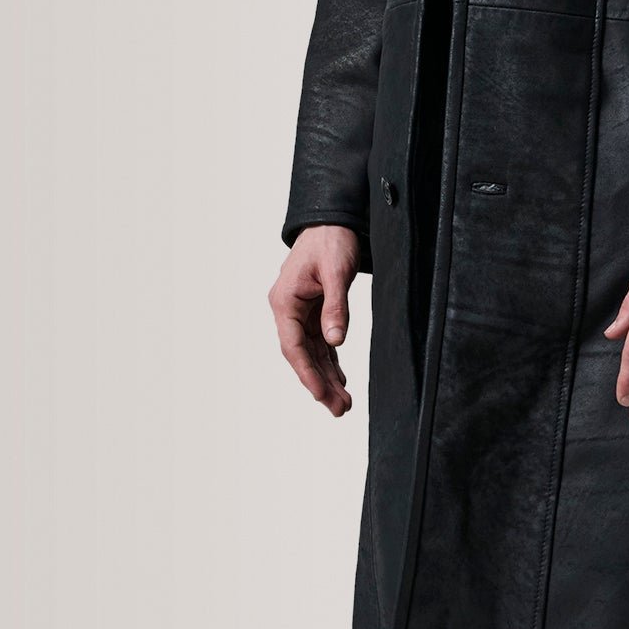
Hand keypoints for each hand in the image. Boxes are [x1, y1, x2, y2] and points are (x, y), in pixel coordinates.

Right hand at [268, 225, 357, 416]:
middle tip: (340, 409)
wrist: (332, 219)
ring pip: (312, 352)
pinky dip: (331, 361)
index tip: (322, 396)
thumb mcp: (336, 271)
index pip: (294, 347)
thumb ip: (336, 306)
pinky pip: (320, 342)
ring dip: (327, 377)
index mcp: (284, 301)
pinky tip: (340, 380)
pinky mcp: (314, 310)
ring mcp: (300, 312)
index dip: (308, 374)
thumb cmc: (331, 240)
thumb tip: (336, 342)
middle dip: (320, 384)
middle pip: (302, 355)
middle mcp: (288, 310)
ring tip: (344, 403)